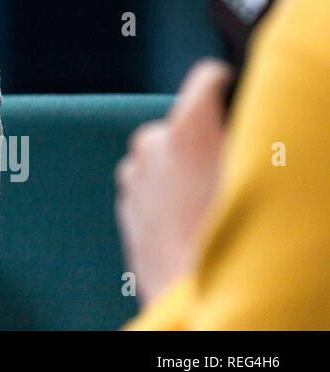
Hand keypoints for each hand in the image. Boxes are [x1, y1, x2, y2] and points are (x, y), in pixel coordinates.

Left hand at [115, 59, 229, 306]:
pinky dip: (164, 193)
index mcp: (186, 128)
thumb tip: (243, 124)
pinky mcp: (124, 201)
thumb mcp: (247, 175)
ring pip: (163, 156)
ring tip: (205, 206)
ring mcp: (133, 172)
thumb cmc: (225, 236)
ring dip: (180, 170)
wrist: (186, 294)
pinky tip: (186, 221)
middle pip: (183, 124)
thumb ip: (239, 140)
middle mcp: (151, 142)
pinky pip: (149, 184)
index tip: (232, 91)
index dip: (224, 84)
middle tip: (225, 173)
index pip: (206, 78)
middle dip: (201, 141)